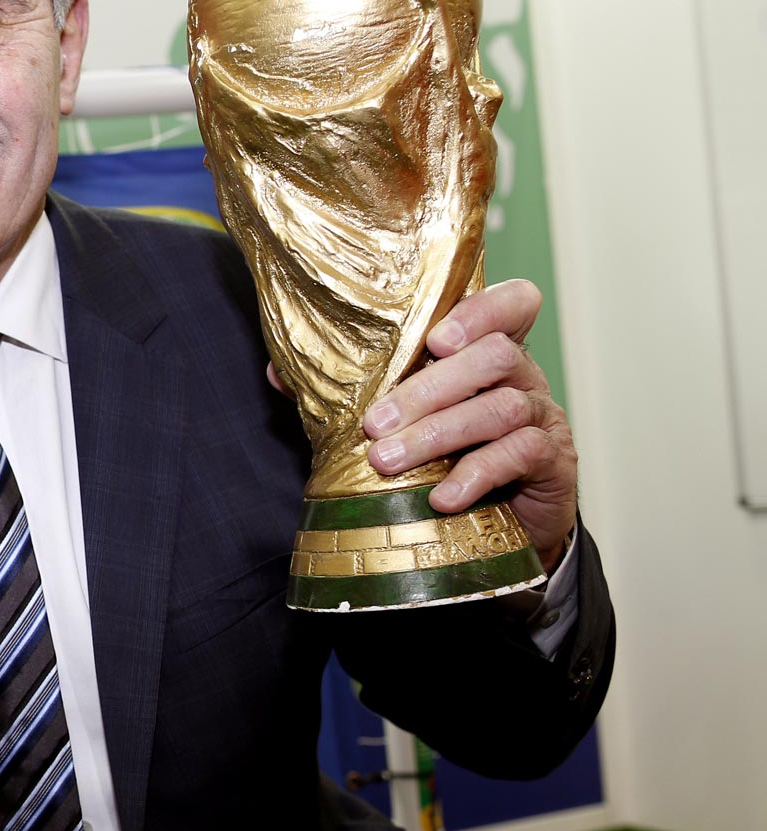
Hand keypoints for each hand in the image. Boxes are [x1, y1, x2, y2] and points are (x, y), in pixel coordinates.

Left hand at [359, 278, 577, 570]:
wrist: (500, 525)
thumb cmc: (443, 459)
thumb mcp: (400, 421)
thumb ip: (348, 394)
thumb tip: (278, 374)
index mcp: (485, 353)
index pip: (511, 305)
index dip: (481, 310)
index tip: (434, 339)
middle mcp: (522, 376)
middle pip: (493, 357)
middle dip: (428, 389)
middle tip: (376, 423)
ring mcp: (541, 417)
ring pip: (500, 407)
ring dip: (438, 433)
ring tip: (389, 462)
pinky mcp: (552, 462)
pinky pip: (520, 455)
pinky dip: (475, 474)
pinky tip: (441, 496)